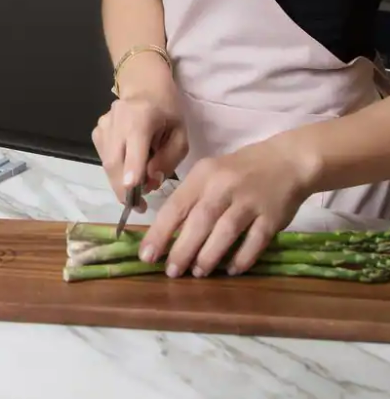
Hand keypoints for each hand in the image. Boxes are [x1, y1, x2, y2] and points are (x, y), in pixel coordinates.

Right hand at [92, 92, 188, 206]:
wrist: (144, 88)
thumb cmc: (167, 112)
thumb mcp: (180, 135)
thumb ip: (168, 159)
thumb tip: (151, 181)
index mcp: (142, 116)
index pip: (134, 144)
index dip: (132, 168)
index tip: (132, 189)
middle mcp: (117, 118)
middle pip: (115, 160)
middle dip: (124, 188)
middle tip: (139, 205)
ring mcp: (103, 124)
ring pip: (107, 163)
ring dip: (121, 180)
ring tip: (139, 181)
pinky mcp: (96, 132)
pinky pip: (104, 159)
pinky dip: (116, 169)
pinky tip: (129, 163)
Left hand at [139, 137, 311, 277]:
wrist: (286, 161)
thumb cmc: (238, 170)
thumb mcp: (209, 173)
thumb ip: (191, 198)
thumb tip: (167, 232)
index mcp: (203, 175)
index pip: (176, 205)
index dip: (160, 232)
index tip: (147, 255)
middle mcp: (224, 187)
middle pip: (199, 221)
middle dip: (182, 249)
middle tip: (171, 271)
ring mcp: (249, 202)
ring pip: (225, 232)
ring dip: (209, 256)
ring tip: (197, 273)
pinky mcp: (272, 216)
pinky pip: (255, 241)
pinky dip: (242, 257)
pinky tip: (231, 270)